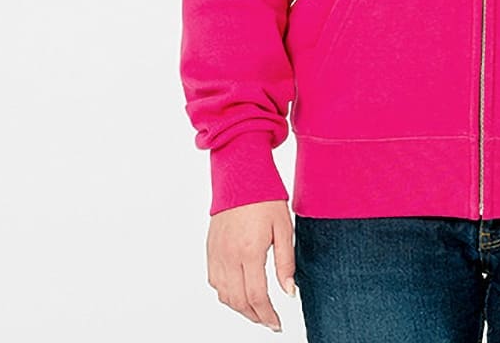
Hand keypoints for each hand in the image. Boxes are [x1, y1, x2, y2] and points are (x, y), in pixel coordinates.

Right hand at [206, 199, 295, 331]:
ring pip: (224, 295)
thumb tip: (288, 292)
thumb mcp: (284, 228)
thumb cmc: (265, 197)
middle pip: (239, 301)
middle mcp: (229, 256)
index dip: (267, 315)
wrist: (241, 175)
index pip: (256, 296)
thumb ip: (286, 263)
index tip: (277, 324)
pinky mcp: (210, 249)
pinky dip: (226, 294)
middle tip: (269, 320)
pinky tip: (239, 292)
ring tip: (257, 309)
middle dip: (255, 316)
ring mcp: (217, 253)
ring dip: (240, 308)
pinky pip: (214, 281)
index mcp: (250, 251)